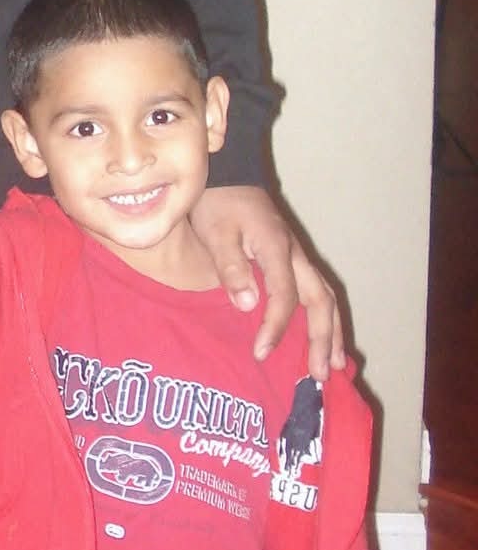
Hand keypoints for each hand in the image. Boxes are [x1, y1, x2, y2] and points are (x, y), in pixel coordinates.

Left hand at [191, 184, 344, 377]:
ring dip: (331, 333)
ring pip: (325, 298)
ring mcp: (298, 257)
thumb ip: (231, 267)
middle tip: (319, 375)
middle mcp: (295, 254)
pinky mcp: (294, 260)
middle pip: (320, 300)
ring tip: (333, 366)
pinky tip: (324, 341)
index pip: (284, 295)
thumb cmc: (218, 203)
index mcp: (276, 247)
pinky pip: (317, 293)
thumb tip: (249, 305)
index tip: (261, 354)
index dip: (275, 326)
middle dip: (322, 339)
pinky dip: (325, 319)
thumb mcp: (216, 232)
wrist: (227, 174)